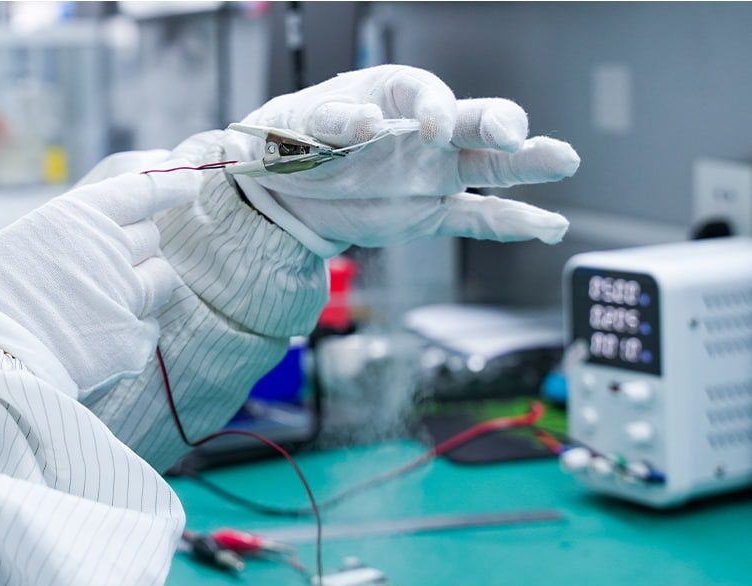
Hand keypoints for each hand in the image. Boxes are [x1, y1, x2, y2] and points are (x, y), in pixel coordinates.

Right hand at [0, 165, 198, 396]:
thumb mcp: (23, 240)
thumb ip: (72, 234)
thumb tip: (100, 234)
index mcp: (80, 217)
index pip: (143, 189)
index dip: (172, 183)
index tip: (190, 180)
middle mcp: (111, 252)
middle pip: (151, 238)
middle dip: (138, 247)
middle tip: (110, 263)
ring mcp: (127, 297)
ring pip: (162, 279)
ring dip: (144, 284)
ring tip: (107, 300)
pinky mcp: (132, 342)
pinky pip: (149, 327)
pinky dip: (133, 330)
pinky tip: (100, 339)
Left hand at [225, 64, 578, 253]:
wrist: (289, 190)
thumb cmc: (296, 140)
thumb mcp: (299, 126)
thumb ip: (332, 122)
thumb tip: (366, 123)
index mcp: (394, 95)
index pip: (426, 93)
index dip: (433, 108)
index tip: (430, 128)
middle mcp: (425, 130)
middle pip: (472, 121)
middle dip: (496, 124)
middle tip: (513, 133)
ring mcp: (434, 172)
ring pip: (488, 167)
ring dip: (525, 165)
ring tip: (563, 160)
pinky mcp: (432, 211)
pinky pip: (476, 217)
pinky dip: (510, 222)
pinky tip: (546, 226)